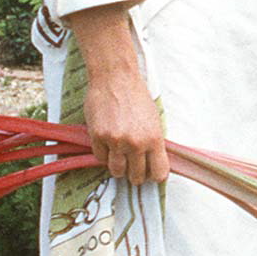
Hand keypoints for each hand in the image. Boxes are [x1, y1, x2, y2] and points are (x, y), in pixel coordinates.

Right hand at [83, 65, 167, 186]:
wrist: (115, 78)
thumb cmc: (136, 96)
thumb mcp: (154, 120)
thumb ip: (153, 143)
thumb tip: (153, 163)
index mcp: (154, 139)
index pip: (158, 173)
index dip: (155, 176)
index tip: (151, 174)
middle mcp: (136, 143)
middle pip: (136, 176)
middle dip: (135, 175)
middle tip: (134, 170)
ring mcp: (116, 141)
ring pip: (117, 171)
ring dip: (119, 168)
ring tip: (120, 159)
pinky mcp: (98, 137)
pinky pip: (101, 158)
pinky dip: (104, 155)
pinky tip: (108, 146)